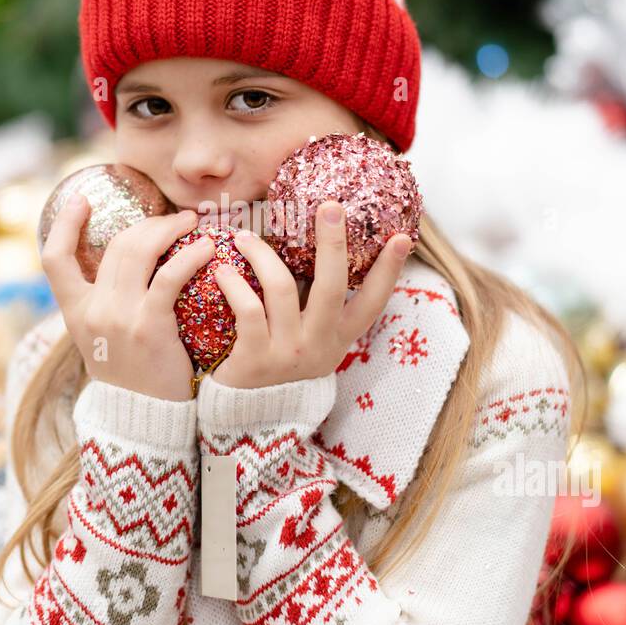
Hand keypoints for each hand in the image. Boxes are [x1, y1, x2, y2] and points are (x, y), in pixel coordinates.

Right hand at [41, 197, 215, 401]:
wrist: (146, 422)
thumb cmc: (133, 380)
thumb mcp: (103, 343)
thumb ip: (105, 309)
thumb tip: (124, 273)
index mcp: (75, 314)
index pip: (53, 259)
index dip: (63, 224)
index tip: (81, 200)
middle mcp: (92, 312)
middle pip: (115, 245)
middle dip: (148, 223)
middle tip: (175, 219)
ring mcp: (119, 318)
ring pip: (139, 249)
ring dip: (169, 228)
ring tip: (192, 224)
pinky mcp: (150, 326)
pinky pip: (170, 275)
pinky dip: (189, 254)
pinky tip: (206, 248)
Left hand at [209, 200, 413, 388]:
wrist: (247, 417)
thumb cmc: (277, 365)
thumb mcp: (309, 340)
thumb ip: (315, 306)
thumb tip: (319, 249)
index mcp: (337, 338)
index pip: (373, 302)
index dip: (389, 271)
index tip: (403, 237)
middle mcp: (318, 345)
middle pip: (331, 286)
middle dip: (332, 243)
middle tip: (329, 207)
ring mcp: (288, 353)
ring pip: (280, 288)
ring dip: (260, 254)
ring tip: (243, 237)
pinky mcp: (255, 359)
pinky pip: (247, 309)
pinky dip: (233, 283)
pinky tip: (222, 269)